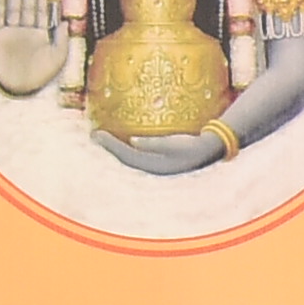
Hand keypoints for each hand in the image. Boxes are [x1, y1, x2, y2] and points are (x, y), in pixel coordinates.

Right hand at [0, 0, 63, 97]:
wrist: (19, 90)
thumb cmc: (40, 77)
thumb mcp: (57, 57)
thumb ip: (62, 38)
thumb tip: (65, 20)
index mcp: (40, 33)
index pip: (41, 8)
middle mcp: (25, 29)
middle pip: (27, 2)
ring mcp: (10, 31)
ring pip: (13, 6)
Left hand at [90, 127, 226, 176]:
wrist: (210, 150)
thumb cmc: (193, 146)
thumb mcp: (175, 144)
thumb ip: (154, 144)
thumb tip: (133, 141)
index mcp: (155, 168)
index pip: (126, 156)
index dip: (110, 146)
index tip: (96, 134)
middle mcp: (152, 170)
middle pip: (124, 159)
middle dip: (108, 147)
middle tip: (93, 135)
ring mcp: (154, 167)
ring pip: (128, 158)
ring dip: (114, 149)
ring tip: (101, 138)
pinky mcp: (157, 162)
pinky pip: (134, 156)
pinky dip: (124, 149)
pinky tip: (119, 142)